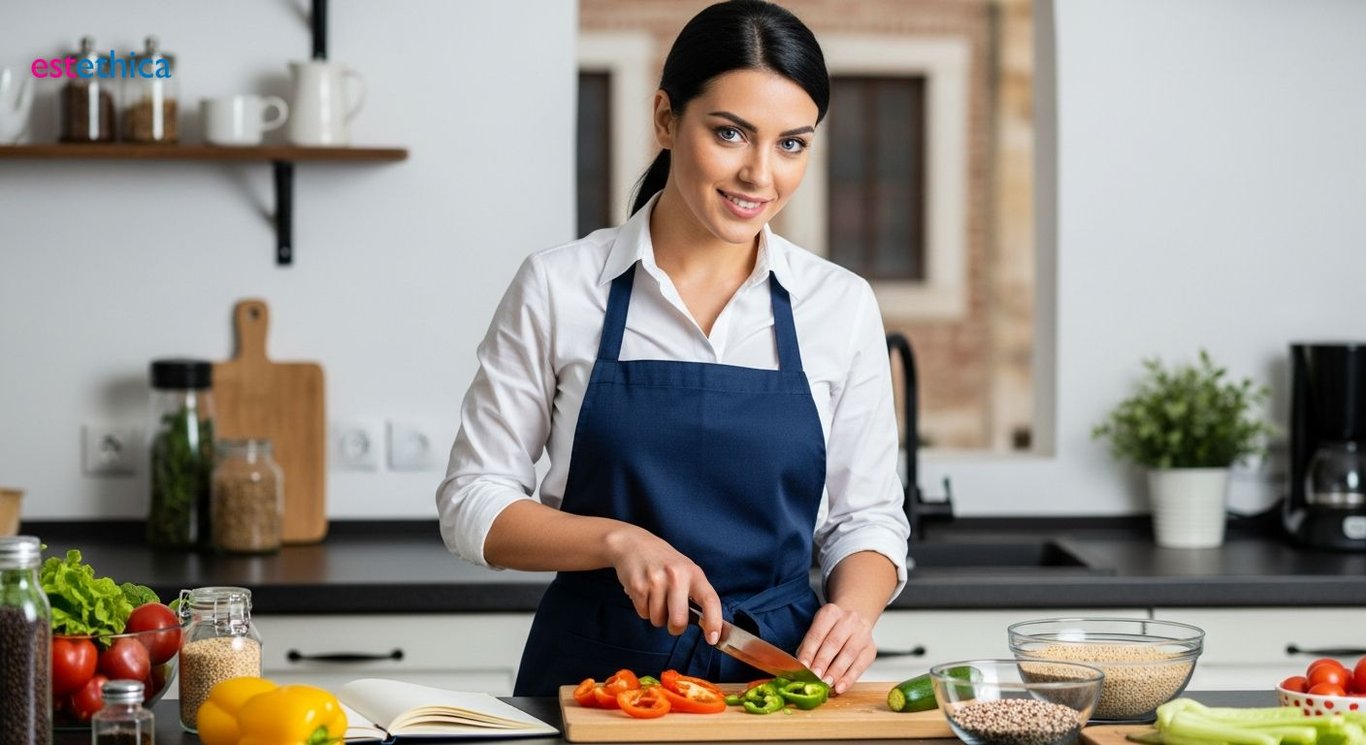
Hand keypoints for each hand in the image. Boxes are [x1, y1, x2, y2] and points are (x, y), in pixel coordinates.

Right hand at [606, 524, 722, 641]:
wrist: (633, 544)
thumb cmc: (664, 562)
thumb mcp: (686, 571)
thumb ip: (697, 595)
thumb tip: (711, 627)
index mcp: (694, 573)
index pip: (709, 600)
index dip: (714, 622)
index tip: (713, 638)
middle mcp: (676, 576)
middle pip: (679, 620)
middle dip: (675, 628)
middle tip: (673, 620)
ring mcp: (656, 581)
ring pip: (658, 620)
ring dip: (657, 616)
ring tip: (655, 596)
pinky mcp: (638, 586)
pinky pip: (643, 614)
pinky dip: (643, 609)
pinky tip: (644, 593)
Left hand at [796, 603, 875, 694]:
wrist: (855, 623)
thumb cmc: (831, 630)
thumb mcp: (817, 630)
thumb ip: (808, 648)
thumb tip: (799, 668)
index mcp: (830, 613)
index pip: (817, 634)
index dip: (809, 652)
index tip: (803, 667)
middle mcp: (848, 620)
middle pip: (833, 643)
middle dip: (823, 662)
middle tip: (815, 677)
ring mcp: (862, 633)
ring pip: (848, 654)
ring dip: (836, 671)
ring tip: (826, 684)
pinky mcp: (871, 649)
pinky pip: (860, 665)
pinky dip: (849, 678)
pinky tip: (840, 687)